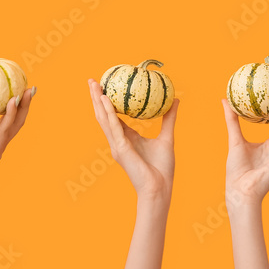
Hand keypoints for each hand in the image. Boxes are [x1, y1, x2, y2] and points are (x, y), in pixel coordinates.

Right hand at [88, 80, 177, 204]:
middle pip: (103, 115)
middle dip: (96, 97)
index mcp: (126, 139)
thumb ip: (169, 118)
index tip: (107, 85)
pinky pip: (113, 126)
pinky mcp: (120, 148)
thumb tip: (176, 99)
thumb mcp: (167, 137)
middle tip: (92, 80)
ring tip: (94, 84)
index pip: (114, 116)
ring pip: (104, 118)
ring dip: (97, 101)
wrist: (159, 188)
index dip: (108, 102)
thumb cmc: (162, 168)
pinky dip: (109, 112)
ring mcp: (117, 145)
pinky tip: (106, 99)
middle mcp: (118, 141)